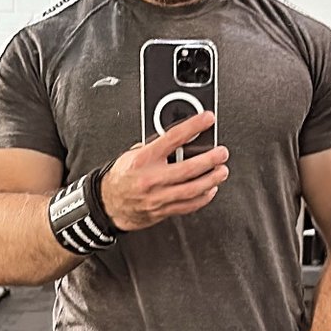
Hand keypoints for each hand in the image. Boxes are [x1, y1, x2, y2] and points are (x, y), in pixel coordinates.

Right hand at [100, 111, 228, 231]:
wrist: (109, 204)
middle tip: (222, 153)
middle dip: (210, 159)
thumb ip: (155, 147)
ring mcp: (158, 197)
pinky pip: (188, 205)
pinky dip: (203, 197)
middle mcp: (152, 178)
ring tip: (221, 171)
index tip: (207, 119)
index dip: (193, 126)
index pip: (173, 138)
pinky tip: (210, 190)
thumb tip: (179, 139)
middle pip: (188, 168)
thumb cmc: (122, 177)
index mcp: (144, 159)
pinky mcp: (163, 211)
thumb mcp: (132, 154)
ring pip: (192, 189)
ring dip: (212, 179)